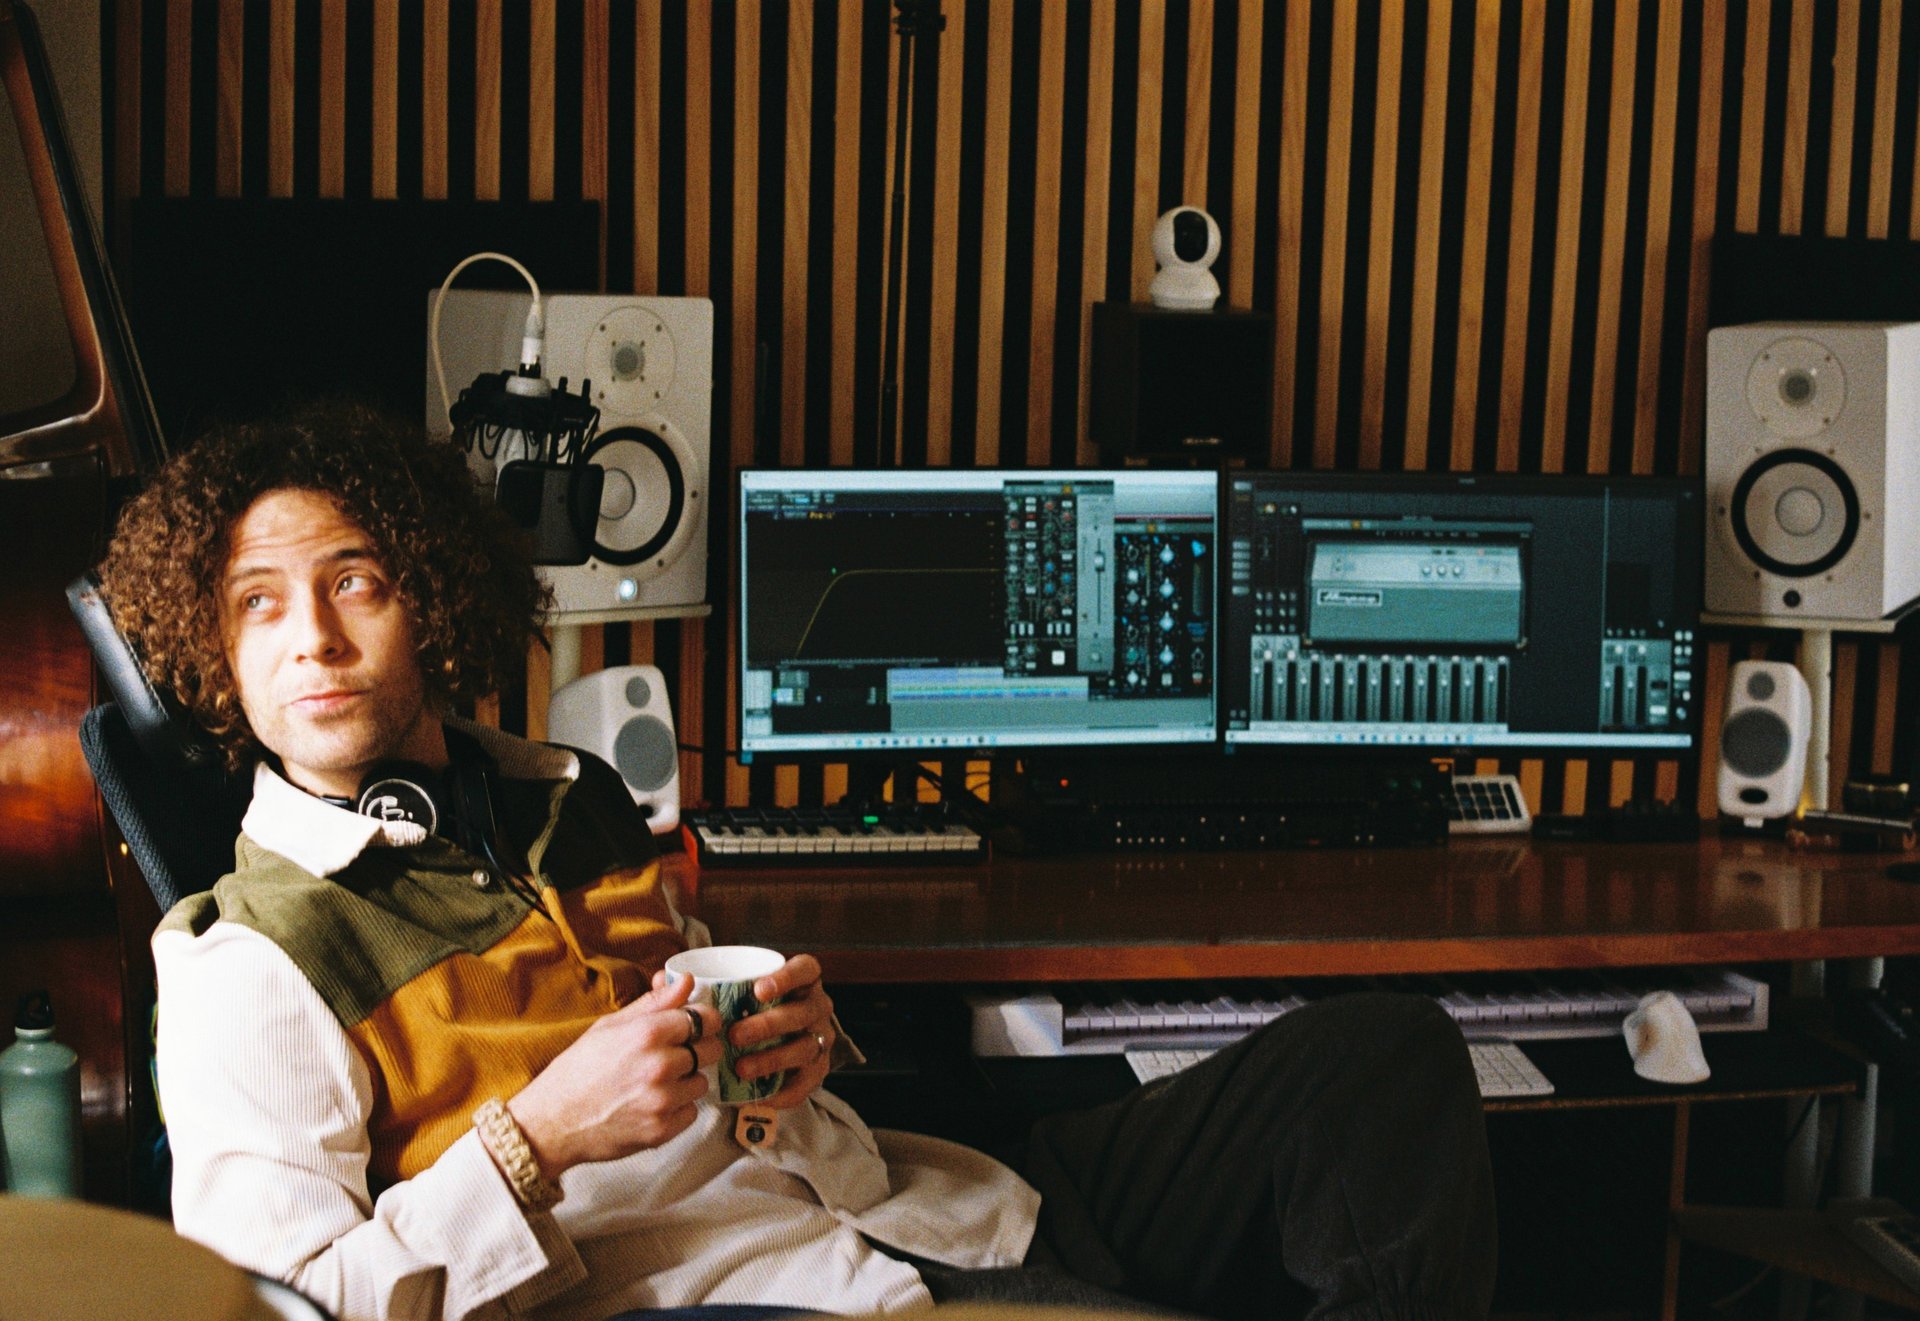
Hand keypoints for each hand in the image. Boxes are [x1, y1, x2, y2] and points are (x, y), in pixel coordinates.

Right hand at [507, 976, 722, 1178]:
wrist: (551, 1123)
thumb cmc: (577, 1070)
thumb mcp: (610, 1026)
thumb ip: (654, 1003)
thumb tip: (686, 980)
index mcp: (647, 1033)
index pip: (705, 1018)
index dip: (704, 1020)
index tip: (698, 1025)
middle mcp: (660, 1066)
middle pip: (711, 1049)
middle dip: (698, 1049)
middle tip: (675, 1054)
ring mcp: (662, 1101)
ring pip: (702, 1082)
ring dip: (687, 1081)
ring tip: (656, 1082)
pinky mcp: (662, 1131)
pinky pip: (691, 1112)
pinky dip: (678, 1109)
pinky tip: (652, 1104)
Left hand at [651, 953, 837, 1111]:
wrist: (765, 1049)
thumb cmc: (741, 1015)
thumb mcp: (724, 999)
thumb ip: (694, 990)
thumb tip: (662, 979)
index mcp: (799, 982)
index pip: (806, 970)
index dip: (787, 977)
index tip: (758, 989)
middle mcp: (815, 1008)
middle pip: (803, 1011)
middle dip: (770, 1023)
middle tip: (735, 1035)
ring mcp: (819, 1039)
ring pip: (805, 1047)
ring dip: (773, 1058)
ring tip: (741, 1068)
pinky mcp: (816, 1071)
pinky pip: (806, 1083)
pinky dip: (783, 1091)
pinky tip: (758, 1094)